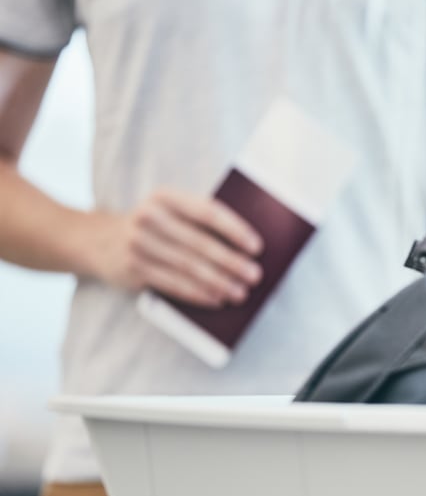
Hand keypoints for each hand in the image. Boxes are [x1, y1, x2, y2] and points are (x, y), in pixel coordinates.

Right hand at [92, 189, 263, 307]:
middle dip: (231, 262)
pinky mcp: (132, 269)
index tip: (257, 246)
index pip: (207, 211)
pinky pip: (172, 284)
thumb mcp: (169, 211)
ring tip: (240, 292)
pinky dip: (197, 293)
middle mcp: (149, 217)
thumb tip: (245, 247)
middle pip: (199, 243)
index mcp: (166, 197)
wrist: (97, 239)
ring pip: (187, 267)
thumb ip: (200, 220)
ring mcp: (138, 243)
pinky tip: (216, 299)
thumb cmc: (154, 225)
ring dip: (218, 282)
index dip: (234, 230)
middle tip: (255, 275)